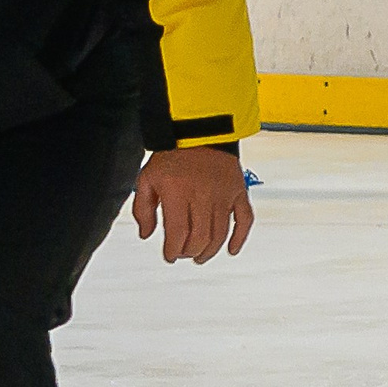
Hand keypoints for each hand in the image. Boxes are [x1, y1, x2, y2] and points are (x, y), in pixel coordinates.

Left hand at [132, 146, 253, 262]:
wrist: (198, 130)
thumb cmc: (171, 154)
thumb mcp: (146, 178)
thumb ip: (142, 209)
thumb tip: (146, 235)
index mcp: (177, 192)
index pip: (177, 234)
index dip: (172, 251)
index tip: (169, 256)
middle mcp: (202, 195)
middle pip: (200, 239)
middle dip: (189, 252)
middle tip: (183, 254)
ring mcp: (223, 194)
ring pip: (220, 234)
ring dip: (209, 251)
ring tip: (200, 256)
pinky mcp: (238, 191)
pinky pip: (245, 219)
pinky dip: (240, 238)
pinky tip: (232, 250)